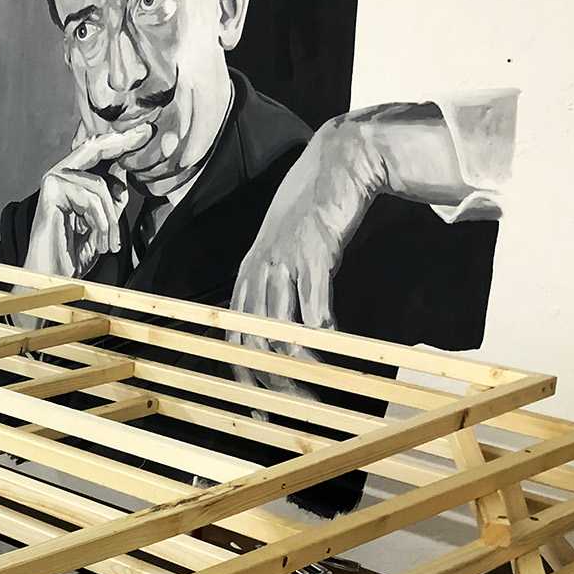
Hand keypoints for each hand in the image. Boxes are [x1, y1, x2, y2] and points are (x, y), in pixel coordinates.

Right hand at [22, 124, 153, 277]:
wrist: (52, 280)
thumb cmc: (73, 255)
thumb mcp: (103, 223)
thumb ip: (111, 198)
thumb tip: (126, 171)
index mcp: (70, 181)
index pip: (97, 153)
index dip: (120, 141)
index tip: (144, 133)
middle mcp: (58, 176)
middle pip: (95, 148)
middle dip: (122, 142)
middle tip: (144, 135)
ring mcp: (52, 181)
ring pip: (99, 184)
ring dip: (110, 219)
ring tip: (109, 243)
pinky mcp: (50, 191)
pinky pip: (90, 197)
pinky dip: (101, 222)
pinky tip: (98, 242)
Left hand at [229, 117, 379, 396]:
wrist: (339, 161)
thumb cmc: (316, 213)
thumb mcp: (288, 254)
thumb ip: (282, 291)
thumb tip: (288, 337)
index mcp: (248, 277)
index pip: (234, 339)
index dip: (246, 379)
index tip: (263, 413)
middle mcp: (258, 272)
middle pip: (255, 342)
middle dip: (275, 383)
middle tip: (301, 411)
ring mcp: (282, 261)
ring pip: (281, 328)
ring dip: (301, 365)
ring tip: (322, 389)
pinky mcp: (312, 249)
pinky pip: (314, 301)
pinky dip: (323, 329)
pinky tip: (338, 346)